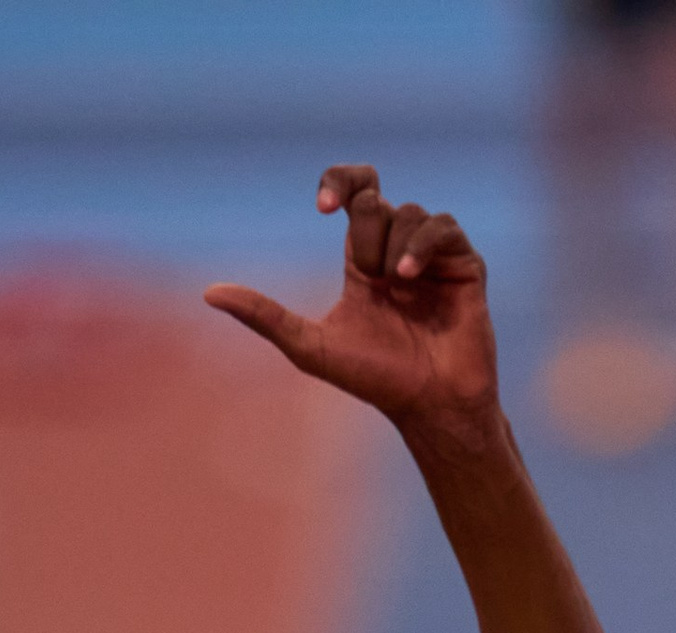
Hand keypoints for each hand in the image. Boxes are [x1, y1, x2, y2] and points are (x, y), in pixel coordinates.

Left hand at [204, 165, 497, 444]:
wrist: (429, 407)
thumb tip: (209, 294)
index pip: (355, 191)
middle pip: (375, 202)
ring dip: (394, 247)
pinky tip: (408, 274)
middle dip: (366, 236)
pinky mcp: (466, 266)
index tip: (324, 208)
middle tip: (375, 280)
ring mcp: (434, 256)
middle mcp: (399, 249)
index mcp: (364, 259)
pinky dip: (423, 244)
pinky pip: (443, 228)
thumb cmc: (375, 381)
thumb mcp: (309, 347)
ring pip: (409, 213)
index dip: (340, 183)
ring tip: (396, 286)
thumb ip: (264, 317)